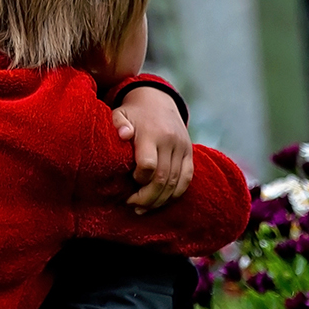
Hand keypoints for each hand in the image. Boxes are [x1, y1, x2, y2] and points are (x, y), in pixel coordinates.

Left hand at [114, 88, 192, 212]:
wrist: (158, 100)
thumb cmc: (134, 113)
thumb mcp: (120, 113)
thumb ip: (118, 123)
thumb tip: (124, 135)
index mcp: (152, 134)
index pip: (149, 165)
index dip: (138, 179)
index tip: (129, 182)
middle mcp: (171, 142)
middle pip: (162, 178)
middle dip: (147, 197)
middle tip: (133, 205)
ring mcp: (183, 148)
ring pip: (175, 183)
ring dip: (159, 200)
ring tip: (143, 208)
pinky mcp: (190, 153)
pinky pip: (187, 179)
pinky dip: (175, 194)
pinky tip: (161, 201)